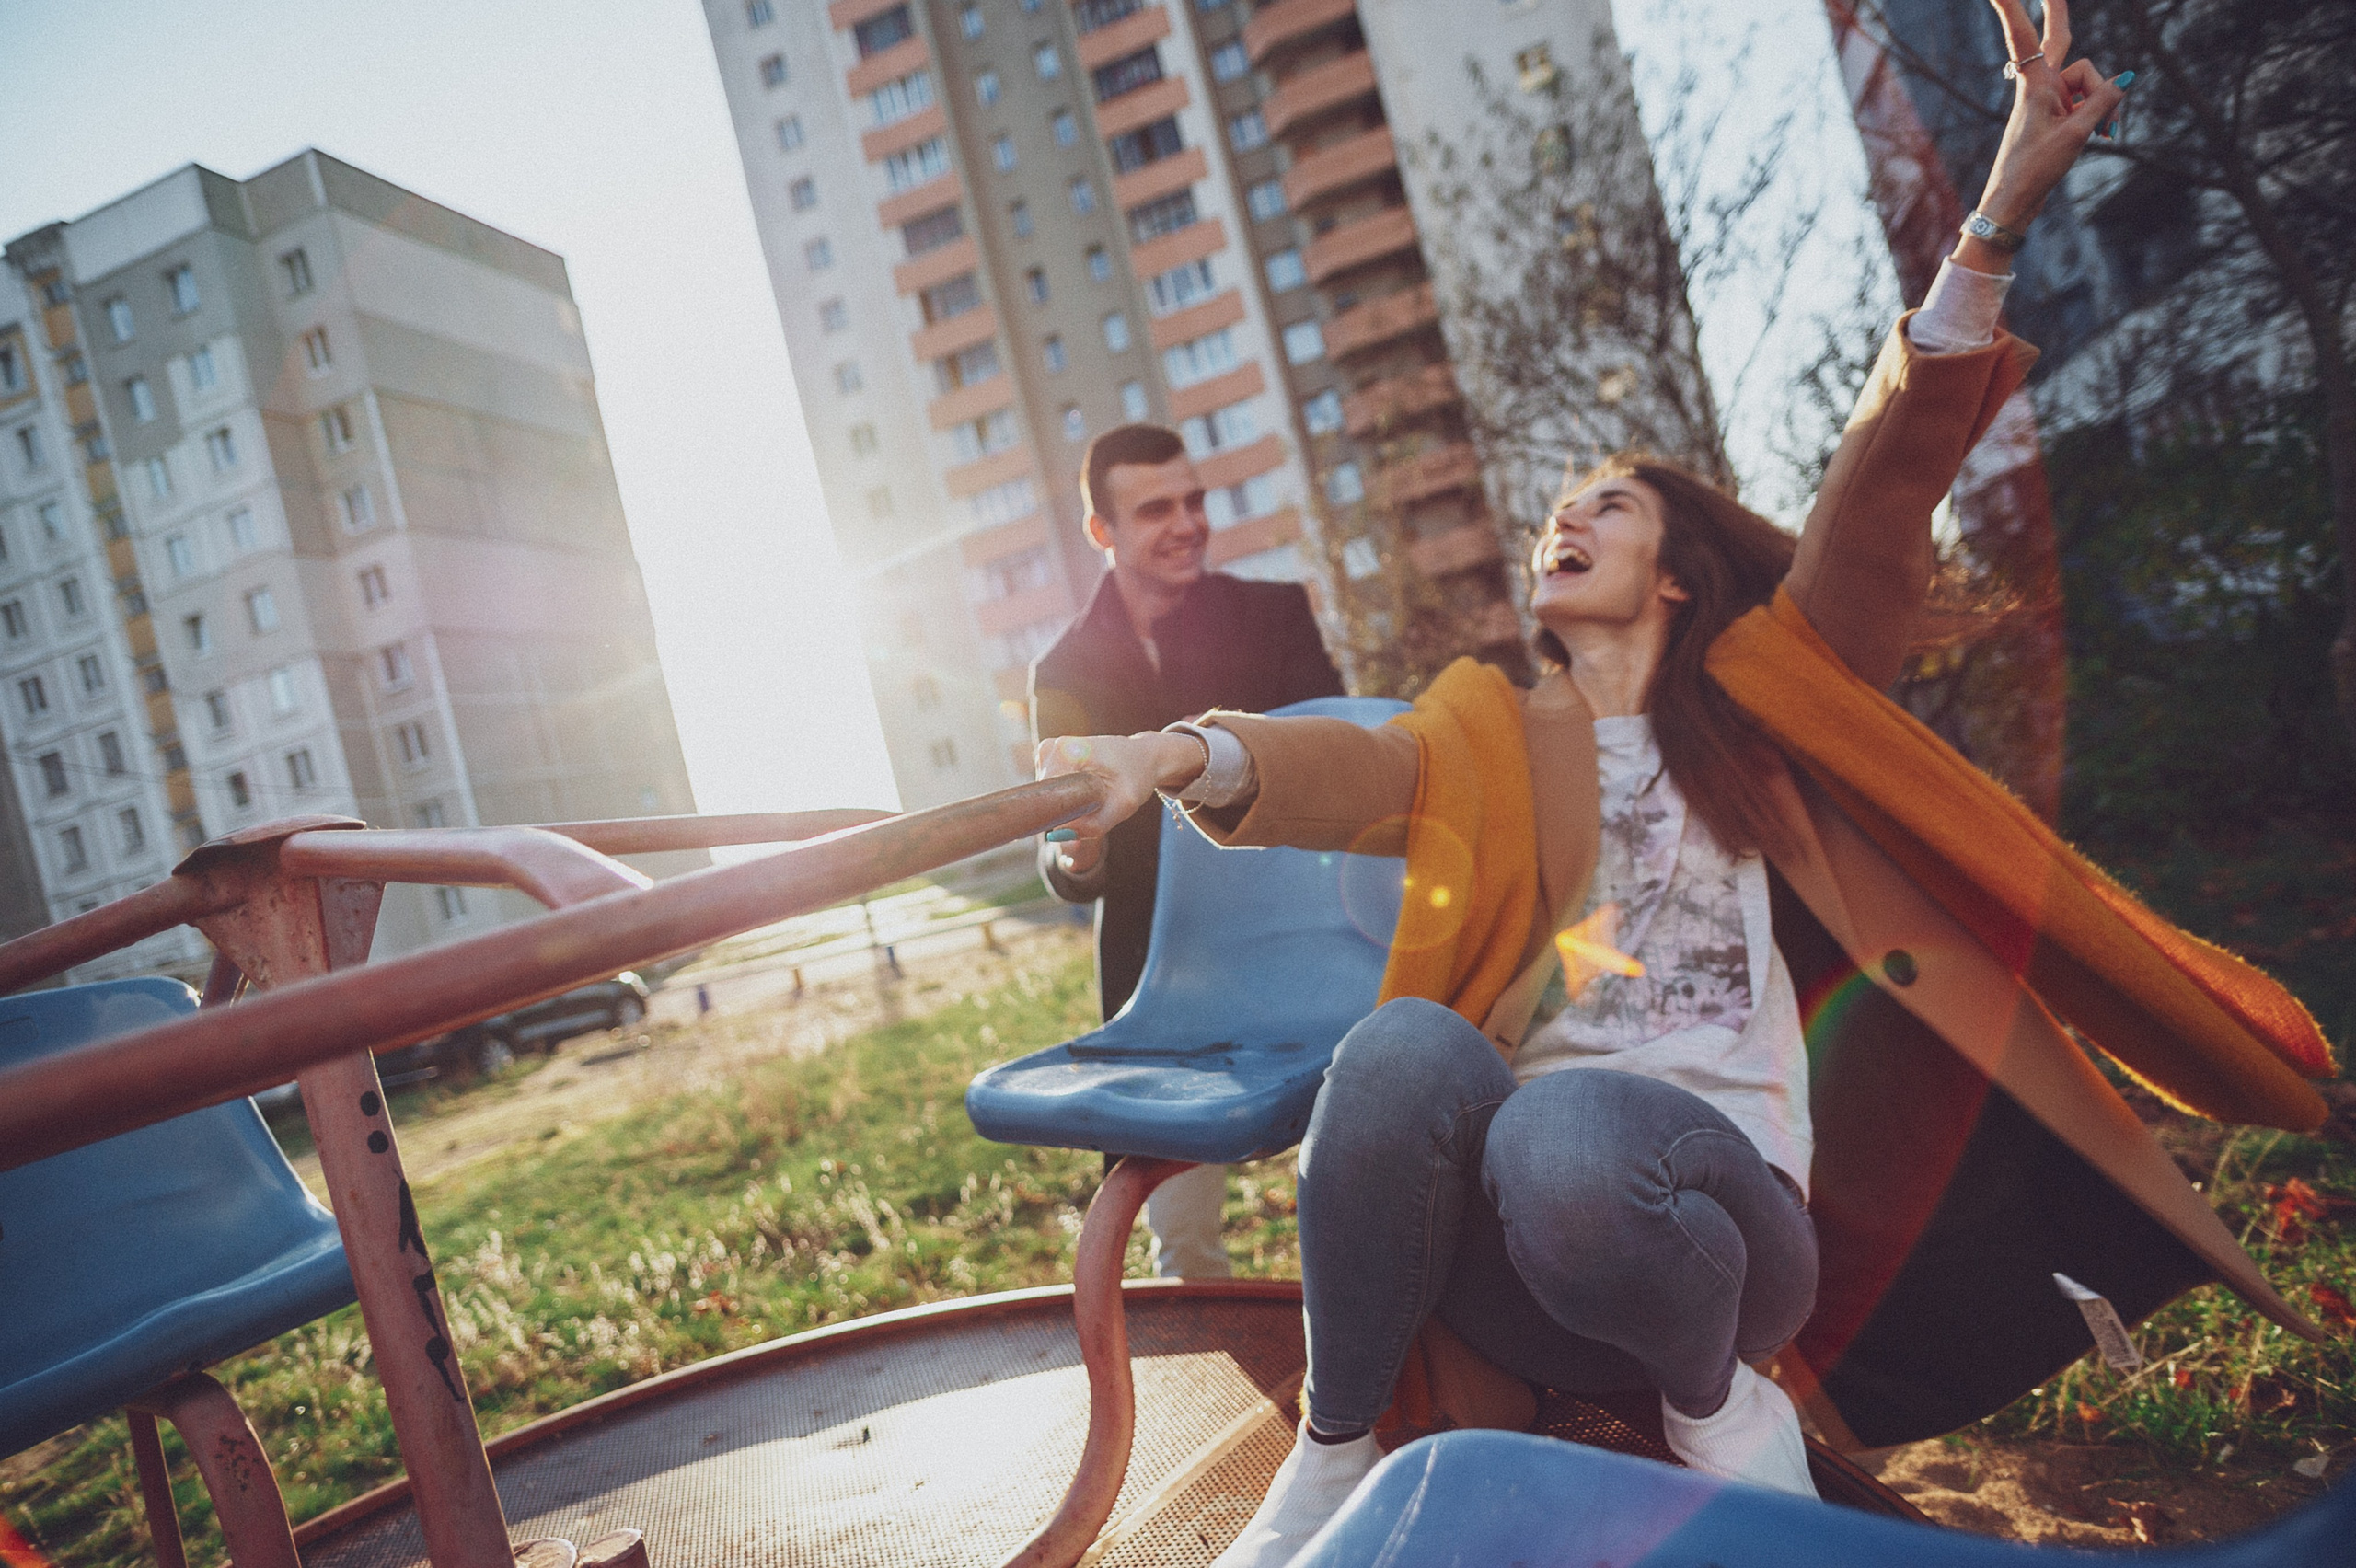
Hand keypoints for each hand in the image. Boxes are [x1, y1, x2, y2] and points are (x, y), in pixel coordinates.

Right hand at [1033, 731, 1207, 870]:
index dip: (1060, 813)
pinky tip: (1085, 788)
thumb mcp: (1124, 805)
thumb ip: (1095, 825)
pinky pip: (1050, 787)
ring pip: (1046, 793)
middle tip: (1095, 804)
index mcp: (1068, 751)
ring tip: (1094, 794)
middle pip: (1045, 795)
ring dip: (1068, 802)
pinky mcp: (1051, 756)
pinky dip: (1066, 794)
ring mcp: (1051, 749)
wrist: (1144, 756)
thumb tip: (1059, 835)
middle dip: (1066, 809)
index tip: (1081, 818)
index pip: (1046, 793)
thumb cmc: (1136, 777)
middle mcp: (1054, 746)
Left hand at [1960, 0, 2128, 264]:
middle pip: (2057, 40)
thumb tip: (2125, 78)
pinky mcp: (2055, 112)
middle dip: (2056, 11)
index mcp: (2035, 85)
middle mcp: (2040, 85)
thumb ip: (2103, 102)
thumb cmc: (2036, 170)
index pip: (2023, 37)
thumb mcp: (2076, 135)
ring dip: (2102, 102)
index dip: (2011, 9)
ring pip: (2088, 81)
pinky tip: (2103, 134)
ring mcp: (2049, 98)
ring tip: (2103, 133)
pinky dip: (2099, 113)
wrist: (2014, 201)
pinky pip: (2088, 100)